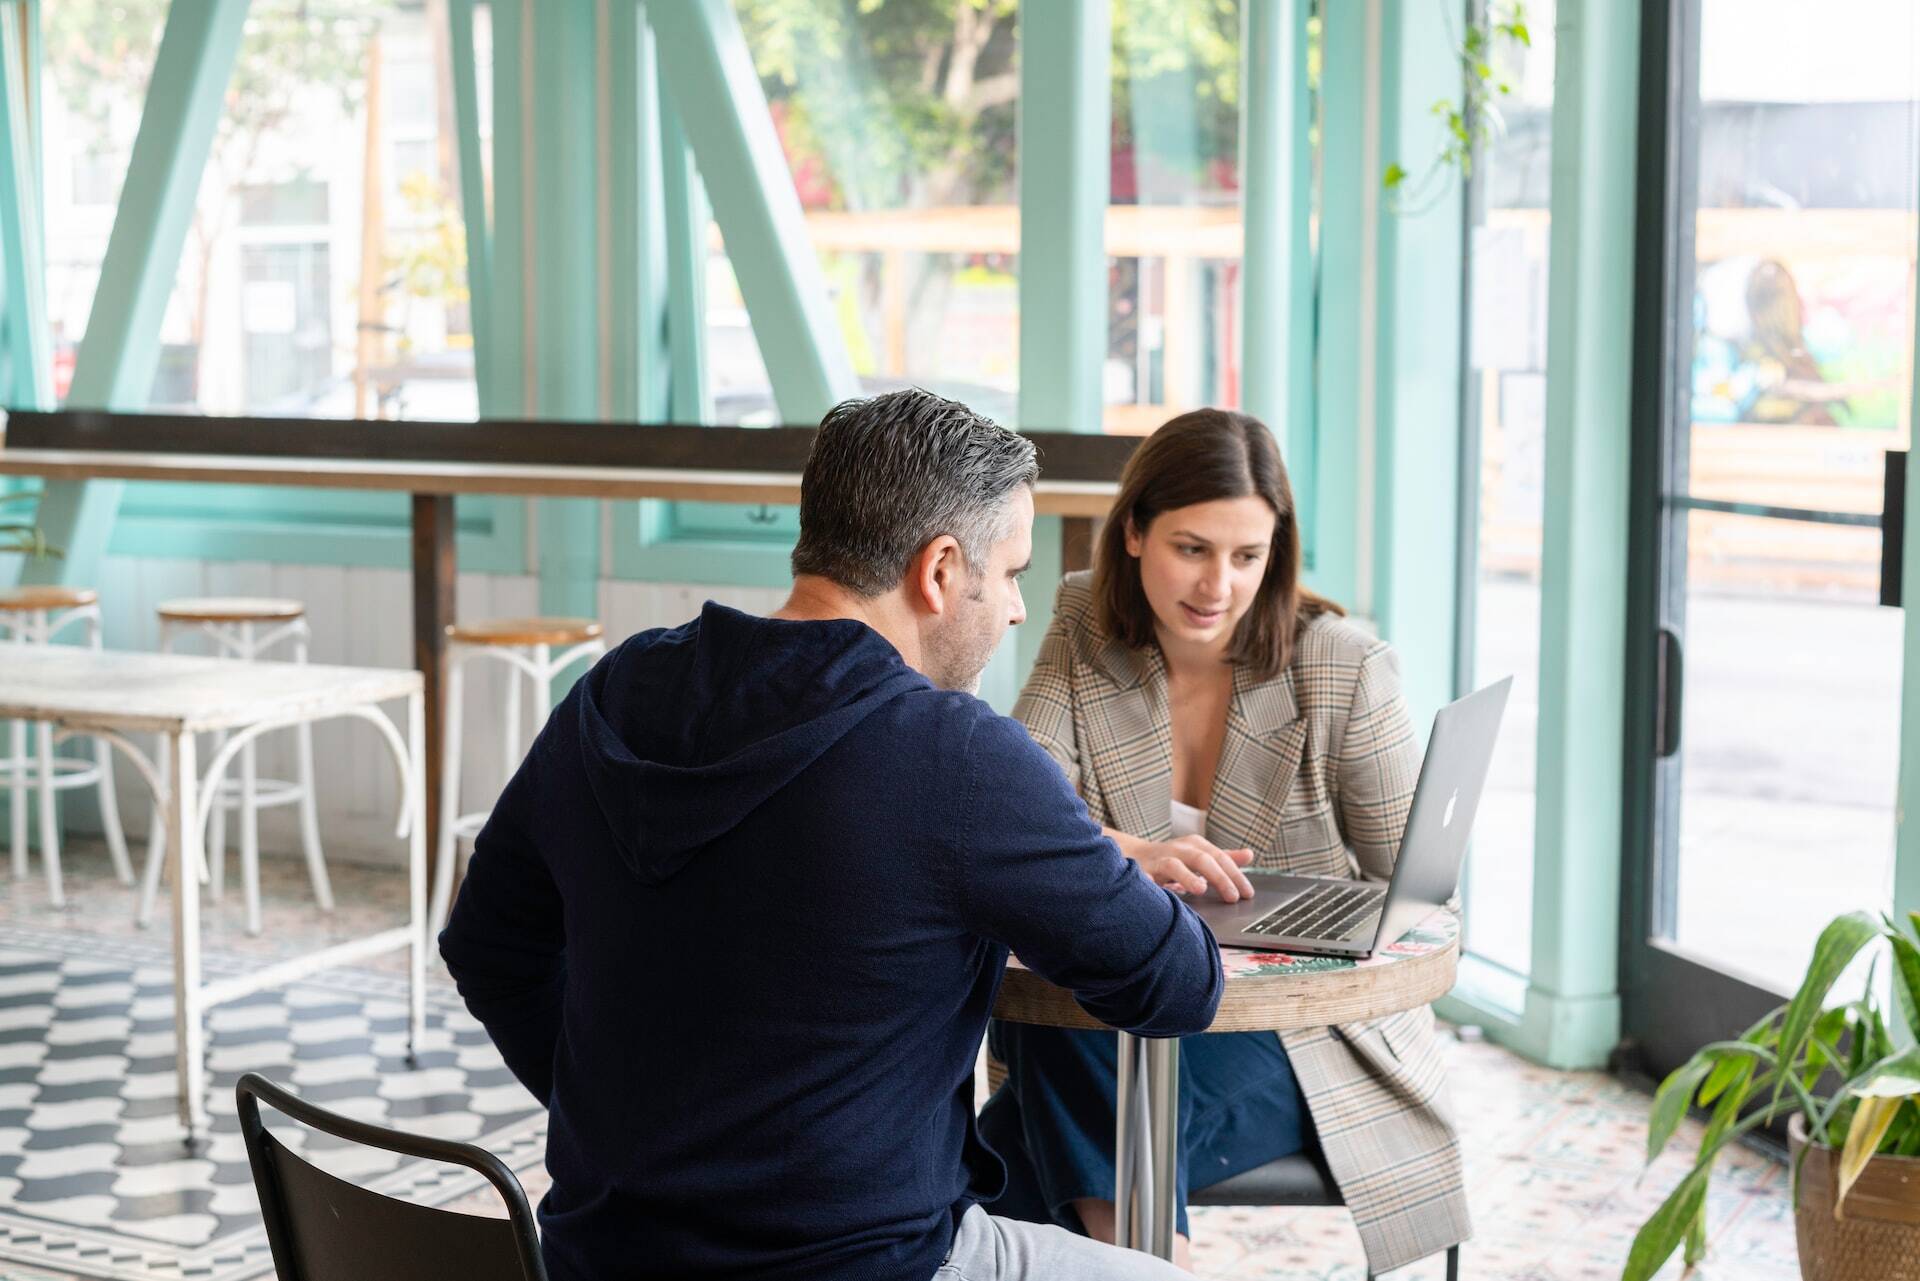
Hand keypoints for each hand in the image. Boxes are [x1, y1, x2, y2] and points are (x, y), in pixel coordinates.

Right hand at [1132, 835, 1256, 901]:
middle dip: (1219, 878)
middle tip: (1233, 897)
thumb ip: (1224, 857)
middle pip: (1202, 860)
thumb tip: (1249, 855)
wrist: (1136, 855)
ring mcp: (1159, 859)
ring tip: (1200, 889)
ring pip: (1174, 865)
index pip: (1220, 858)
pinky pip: (1145, 877)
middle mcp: (1179, 849)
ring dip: (1188, 877)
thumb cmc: (1174, 858)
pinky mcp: (1142, 870)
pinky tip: (1157, 889)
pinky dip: (1151, 882)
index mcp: (1196, 845)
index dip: (1235, 875)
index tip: (1247, 893)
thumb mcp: (1200, 854)